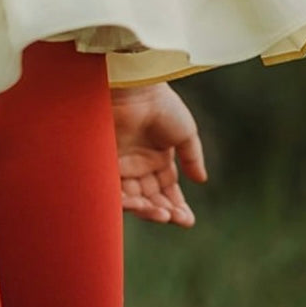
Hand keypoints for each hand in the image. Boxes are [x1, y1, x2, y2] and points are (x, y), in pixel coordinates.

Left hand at [111, 82, 206, 227]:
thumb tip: (201, 180)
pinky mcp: (103, 161)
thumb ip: (192, 156)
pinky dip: (126, 202)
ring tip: (160, 213)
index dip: (177, 208)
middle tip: (173, 217)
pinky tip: (141, 205)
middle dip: (163, 212)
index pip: (167, 191)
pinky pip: (113, 189)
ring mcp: (120, 163)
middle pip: (150, 198)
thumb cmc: (160, 104)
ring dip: (147, 211)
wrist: (135, 87)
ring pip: (132, 199)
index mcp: (157, 157)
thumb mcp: (185, 131)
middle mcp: (137, 163)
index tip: (187, 220)